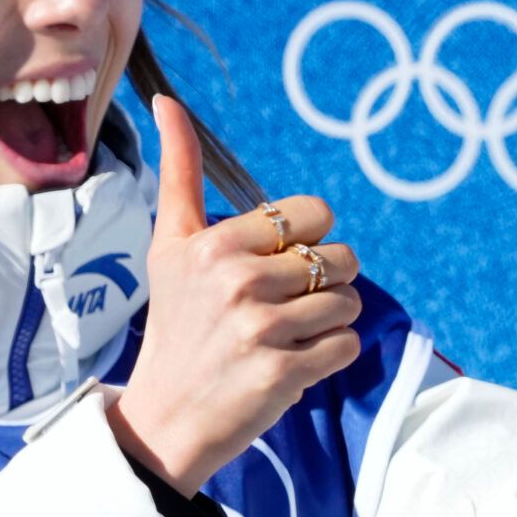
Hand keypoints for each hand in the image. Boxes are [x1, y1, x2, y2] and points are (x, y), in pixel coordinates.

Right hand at [107, 94, 364, 495]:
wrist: (166, 416)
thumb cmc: (176, 323)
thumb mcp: (169, 244)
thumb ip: (178, 171)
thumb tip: (166, 99)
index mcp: (215, 242)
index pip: (313, 212)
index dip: (306, 238)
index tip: (273, 263)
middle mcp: (238, 279)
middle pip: (340, 257)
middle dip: (324, 281)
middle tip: (282, 305)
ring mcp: (262, 327)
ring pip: (350, 301)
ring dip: (329, 320)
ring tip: (286, 335)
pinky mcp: (284, 372)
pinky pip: (348, 344)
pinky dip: (330, 355)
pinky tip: (293, 362)